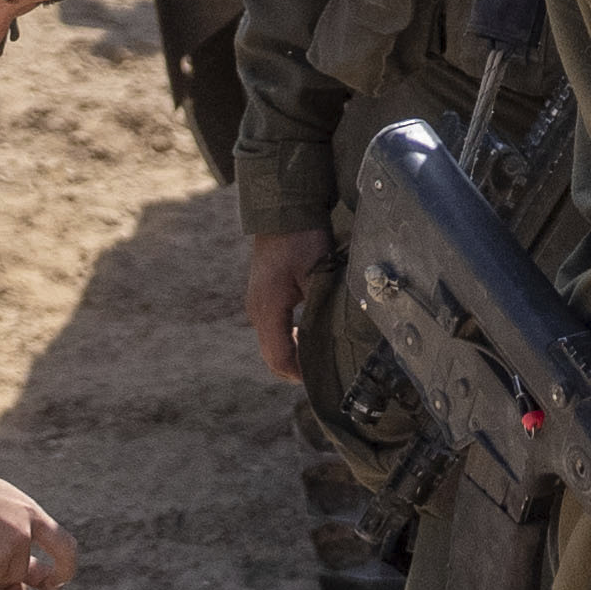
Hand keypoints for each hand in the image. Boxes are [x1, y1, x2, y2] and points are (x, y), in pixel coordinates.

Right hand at [244, 220, 328, 389]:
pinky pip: (271, 329)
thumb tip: (334, 337)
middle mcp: (257, 311)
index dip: (300, 374)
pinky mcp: (261, 297)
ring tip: (318, 357)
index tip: (323, 378)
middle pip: (272, 356)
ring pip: (270, 344)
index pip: (279, 358)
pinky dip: (287, 340)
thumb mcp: (317, 274)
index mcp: (268, 309)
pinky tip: (305, 336)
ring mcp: (256, 304)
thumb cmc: (301, 239)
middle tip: (324, 374)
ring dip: (291, 354)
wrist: (282, 211)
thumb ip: (320, 308)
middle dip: (295, 369)